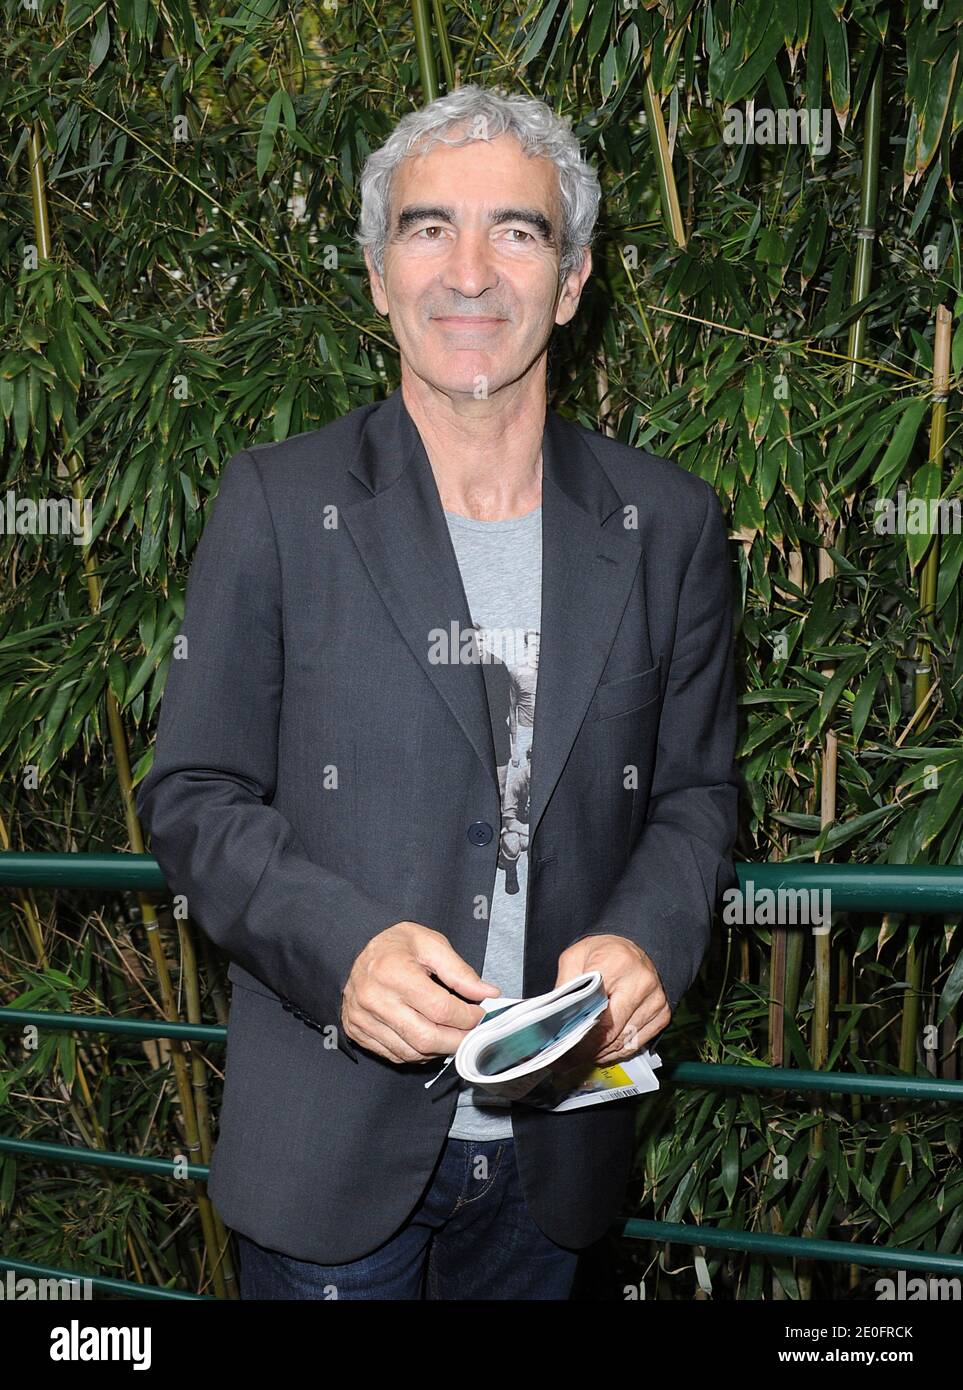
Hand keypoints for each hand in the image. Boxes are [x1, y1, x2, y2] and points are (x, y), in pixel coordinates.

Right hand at [341, 922, 500, 1063]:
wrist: (354, 948)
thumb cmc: (396, 945)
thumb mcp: (431, 944)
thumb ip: (460, 971)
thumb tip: (488, 993)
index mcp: (393, 971)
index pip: (440, 1009)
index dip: (467, 1017)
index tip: (479, 1015)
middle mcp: (374, 999)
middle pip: (426, 1038)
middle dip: (457, 1041)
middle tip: (472, 1035)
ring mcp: (362, 1019)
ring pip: (411, 1052)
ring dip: (439, 1050)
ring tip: (452, 1036)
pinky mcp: (357, 1032)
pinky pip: (395, 1055)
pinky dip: (418, 1053)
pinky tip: (429, 1039)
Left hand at [553, 934, 669, 1066]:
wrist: (635, 945)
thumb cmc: (603, 952)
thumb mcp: (575, 958)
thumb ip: (565, 987)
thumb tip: (555, 1021)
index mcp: (616, 965)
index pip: (598, 1015)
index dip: (580, 1039)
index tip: (563, 1053)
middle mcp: (641, 983)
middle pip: (612, 1034)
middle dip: (588, 1052)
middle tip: (568, 1061)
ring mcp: (655, 1000)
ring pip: (625, 1043)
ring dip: (602, 1053)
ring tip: (583, 1056)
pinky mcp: (662, 1013)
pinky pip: (638, 1043)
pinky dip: (618, 1051)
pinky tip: (603, 1049)